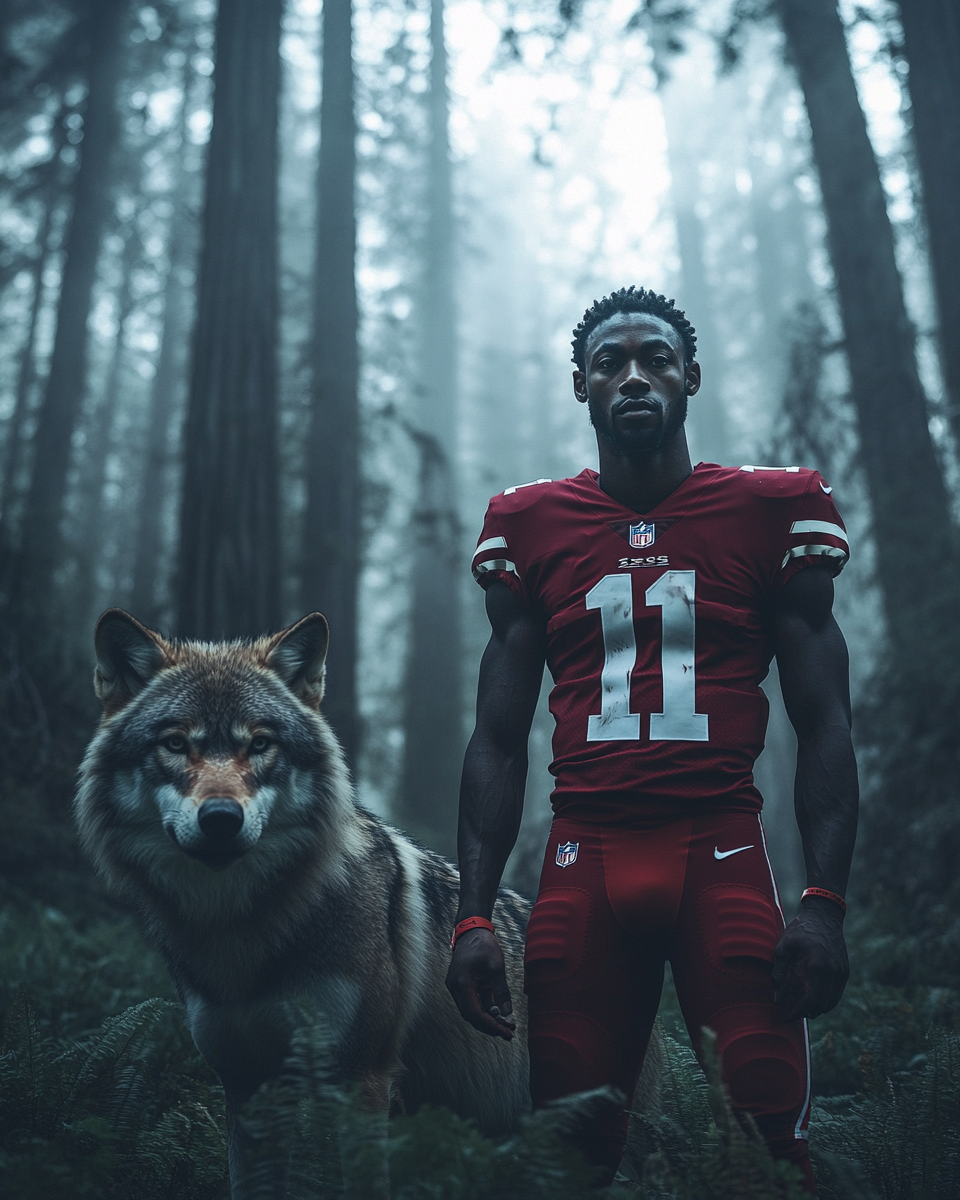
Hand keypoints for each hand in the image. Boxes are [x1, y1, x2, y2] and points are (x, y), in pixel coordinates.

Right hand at [445, 929, 515, 1039]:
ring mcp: (457, 987)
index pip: (475, 1014)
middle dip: (490, 1026)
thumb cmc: (483, 944)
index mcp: (462, 983)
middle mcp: (455, 988)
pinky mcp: (462, 985)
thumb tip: (507, 1013)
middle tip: (509, 1032)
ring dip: (488, 1019)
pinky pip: (473, 1002)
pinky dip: (485, 1009)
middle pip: (471, 1016)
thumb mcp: (496, 966)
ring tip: (507, 1024)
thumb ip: (501, 990)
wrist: (472, 930)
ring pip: (472, 1011)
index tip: (506, 1032)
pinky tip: (500, 1013)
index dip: (491, 1025)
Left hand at [772, 897, 848, 1020]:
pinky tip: (813, 997)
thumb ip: (779, 975)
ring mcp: (841, 972)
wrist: (824, 916)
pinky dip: (826, 1000)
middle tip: (792, 1012)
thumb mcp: (783, 948)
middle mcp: (833, 972)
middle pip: (821, 1005)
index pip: (810, 1000)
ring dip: (817, 1008)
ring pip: (831, 1002)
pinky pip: (837, 993)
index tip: (787, 1017)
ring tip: (802, 1007)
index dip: (798, 1012)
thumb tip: (778, 999)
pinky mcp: (845, 971)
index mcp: (816, 966)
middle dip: (806, 1012)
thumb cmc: (800, 931)